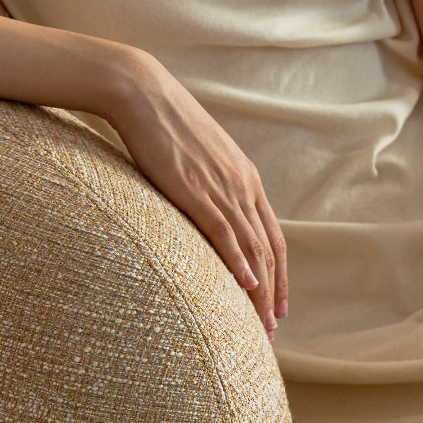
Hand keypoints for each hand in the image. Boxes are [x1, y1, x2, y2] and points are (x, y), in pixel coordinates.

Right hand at [103, 50, 287, 338]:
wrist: (143, 94)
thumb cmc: (163, 127)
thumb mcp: (196, 161)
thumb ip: (207, 188)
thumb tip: (203, 212)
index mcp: (244, 179)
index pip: (271, 236)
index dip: (279, 274)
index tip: (279, 304)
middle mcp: (242, 186)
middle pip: (268, 249)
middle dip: (274, 292)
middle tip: (272, 328)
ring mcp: (222, 188)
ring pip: (252, 247)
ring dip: (260, 289)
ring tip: (262, 322)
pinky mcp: (197, 191)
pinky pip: (225, 233)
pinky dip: (238, 261)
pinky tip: (245, 286)